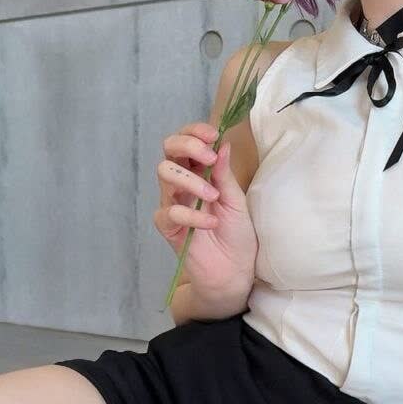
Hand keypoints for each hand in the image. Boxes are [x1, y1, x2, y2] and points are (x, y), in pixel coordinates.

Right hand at [154, 121, 257, 293]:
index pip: (186, 141)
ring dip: (190, 180)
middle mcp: (182, 184)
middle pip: (169, 150)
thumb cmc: (237, 235)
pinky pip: (169, 211)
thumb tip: (223, 144)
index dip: (194, 132)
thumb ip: (226, 174)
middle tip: (209, 158)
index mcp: (200, 172)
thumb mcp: (237, 201)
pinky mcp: (168, 227)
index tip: (212, 134)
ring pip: (165, 174)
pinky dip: (191, 214)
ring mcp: (172, 203)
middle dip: (187, 146)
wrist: (234, 271)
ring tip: (214, 196)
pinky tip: (210, 223)